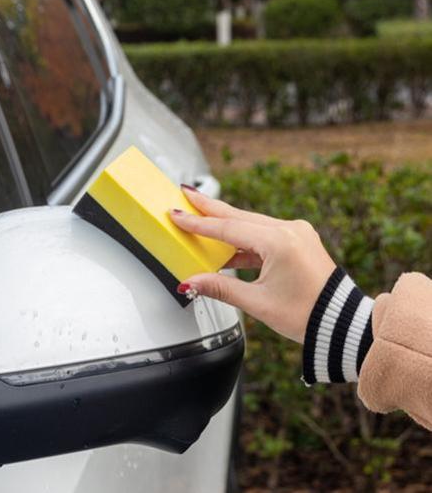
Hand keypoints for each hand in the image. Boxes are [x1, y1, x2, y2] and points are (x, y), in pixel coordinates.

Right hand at [169, 186, 335, 342]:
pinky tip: (227, 246)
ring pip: (250, 223)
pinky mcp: (298, 239)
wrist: (341, 322)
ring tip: (201, 218)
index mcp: (280, 242)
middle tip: (186, 194)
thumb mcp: (257, 302)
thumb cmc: (307, 314)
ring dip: (225, 223)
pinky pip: (263, 233)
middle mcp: (290, 230)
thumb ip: (220, 287)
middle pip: (238, 216)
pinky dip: (243, 239)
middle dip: (209, 207)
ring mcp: (296, 232)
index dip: (198, 223)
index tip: (177, 214)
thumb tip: (191, 282)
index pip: (228, 229)